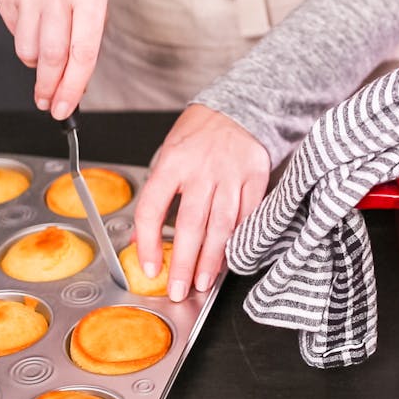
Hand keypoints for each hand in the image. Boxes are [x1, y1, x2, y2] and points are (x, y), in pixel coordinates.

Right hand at [0, 0, 107, 119]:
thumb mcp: (95, 1)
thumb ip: (87, 42)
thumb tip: (76, 86)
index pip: (82, 52)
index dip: (73, 87)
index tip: (64, 107)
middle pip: (52, 56)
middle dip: (50, 88)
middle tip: (48, 104)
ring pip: (28, 50)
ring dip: (36, 64)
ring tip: (45, 53)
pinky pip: (14, 34)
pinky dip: (25, 42)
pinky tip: (33, 26)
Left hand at [133, 104, 270, 300]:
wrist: (237, 109)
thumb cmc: (198, 135)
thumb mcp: (167, 155)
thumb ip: (158, 195)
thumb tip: (143, 239)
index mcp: (172, 162)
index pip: (152, 208)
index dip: (148, 242)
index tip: (150, 267)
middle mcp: (201, 169)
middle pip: (190, 224)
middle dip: (184, 263)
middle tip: (179, 289)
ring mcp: (231, 173)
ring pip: (221, 225)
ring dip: (212, 259)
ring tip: (205, 282)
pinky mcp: (255, 177)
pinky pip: (247, 215)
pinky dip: (238, 238)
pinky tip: (230, 257)